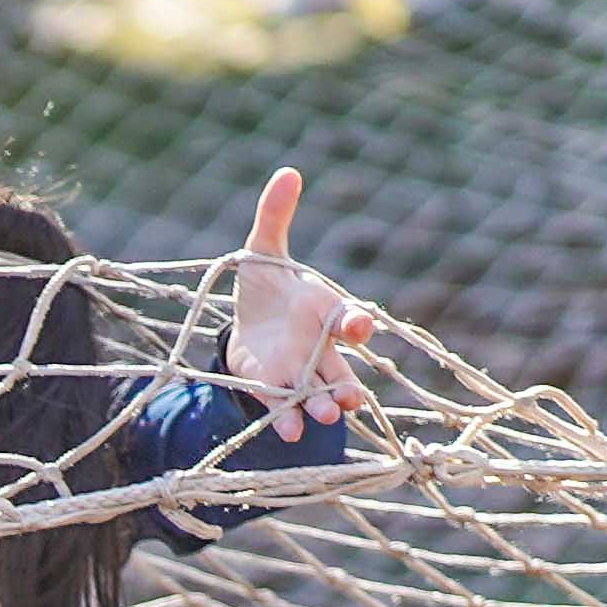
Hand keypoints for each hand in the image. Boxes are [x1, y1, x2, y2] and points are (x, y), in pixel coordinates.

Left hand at [218, 164, 378, 431]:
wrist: (247, 323)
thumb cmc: (266, 287)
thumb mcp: (263, 250)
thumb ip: (275, 216)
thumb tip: (288, 172)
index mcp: (325, 312)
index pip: (349, 319)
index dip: (357, 322)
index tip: (359, 325)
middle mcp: (319, 348)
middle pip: (340, 368)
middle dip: (345, 383)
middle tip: (349, 398)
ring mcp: (299, 373)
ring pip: (319, 394)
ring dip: (322, 406)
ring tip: (326, 418)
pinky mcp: (273, 388)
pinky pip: (284, 406)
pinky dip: (287, 420)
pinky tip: (289, 433)